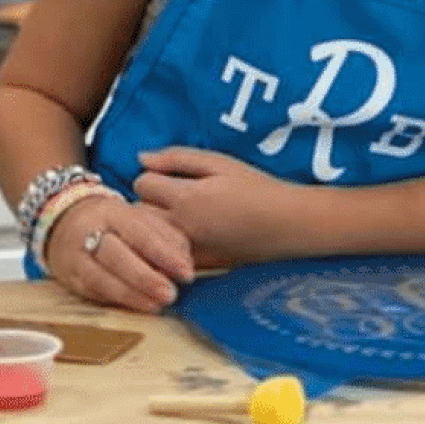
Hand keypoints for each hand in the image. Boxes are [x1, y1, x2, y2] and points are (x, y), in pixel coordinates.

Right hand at [45, 193, 193, 312]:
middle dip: (146, 278)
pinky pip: (93, 292)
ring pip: (101, 279)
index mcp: (113, 211)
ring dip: (132, 295)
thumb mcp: (136, 217)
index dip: (164, 254)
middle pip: (117, 256)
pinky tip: (137, 307)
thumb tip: (185, 261)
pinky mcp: (69, 279)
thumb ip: (163, 235)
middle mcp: (90, 231)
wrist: (64, 220)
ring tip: (157, 305)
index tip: (186, 272)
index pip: (140, 232)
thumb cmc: (112, 221)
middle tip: (171, 293)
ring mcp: (76, 257)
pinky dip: (117, 301)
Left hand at [133, 147, 302, 266]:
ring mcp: (188, 250)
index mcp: (185, 197)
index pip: (142, 183)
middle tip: (165, 195)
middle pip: (138, 213)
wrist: (286, 223)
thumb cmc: (255, 186)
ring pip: (148, 238)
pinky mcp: (197, 265)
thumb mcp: (219, 162)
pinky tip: (182, 235)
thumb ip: (177, 158)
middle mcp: (181, 227)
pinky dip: (165, 246)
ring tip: (172, 214)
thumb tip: (141, 158)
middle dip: (145, 202)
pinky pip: (166, 257)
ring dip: (152, 225)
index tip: (166, 176)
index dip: (151, 175)